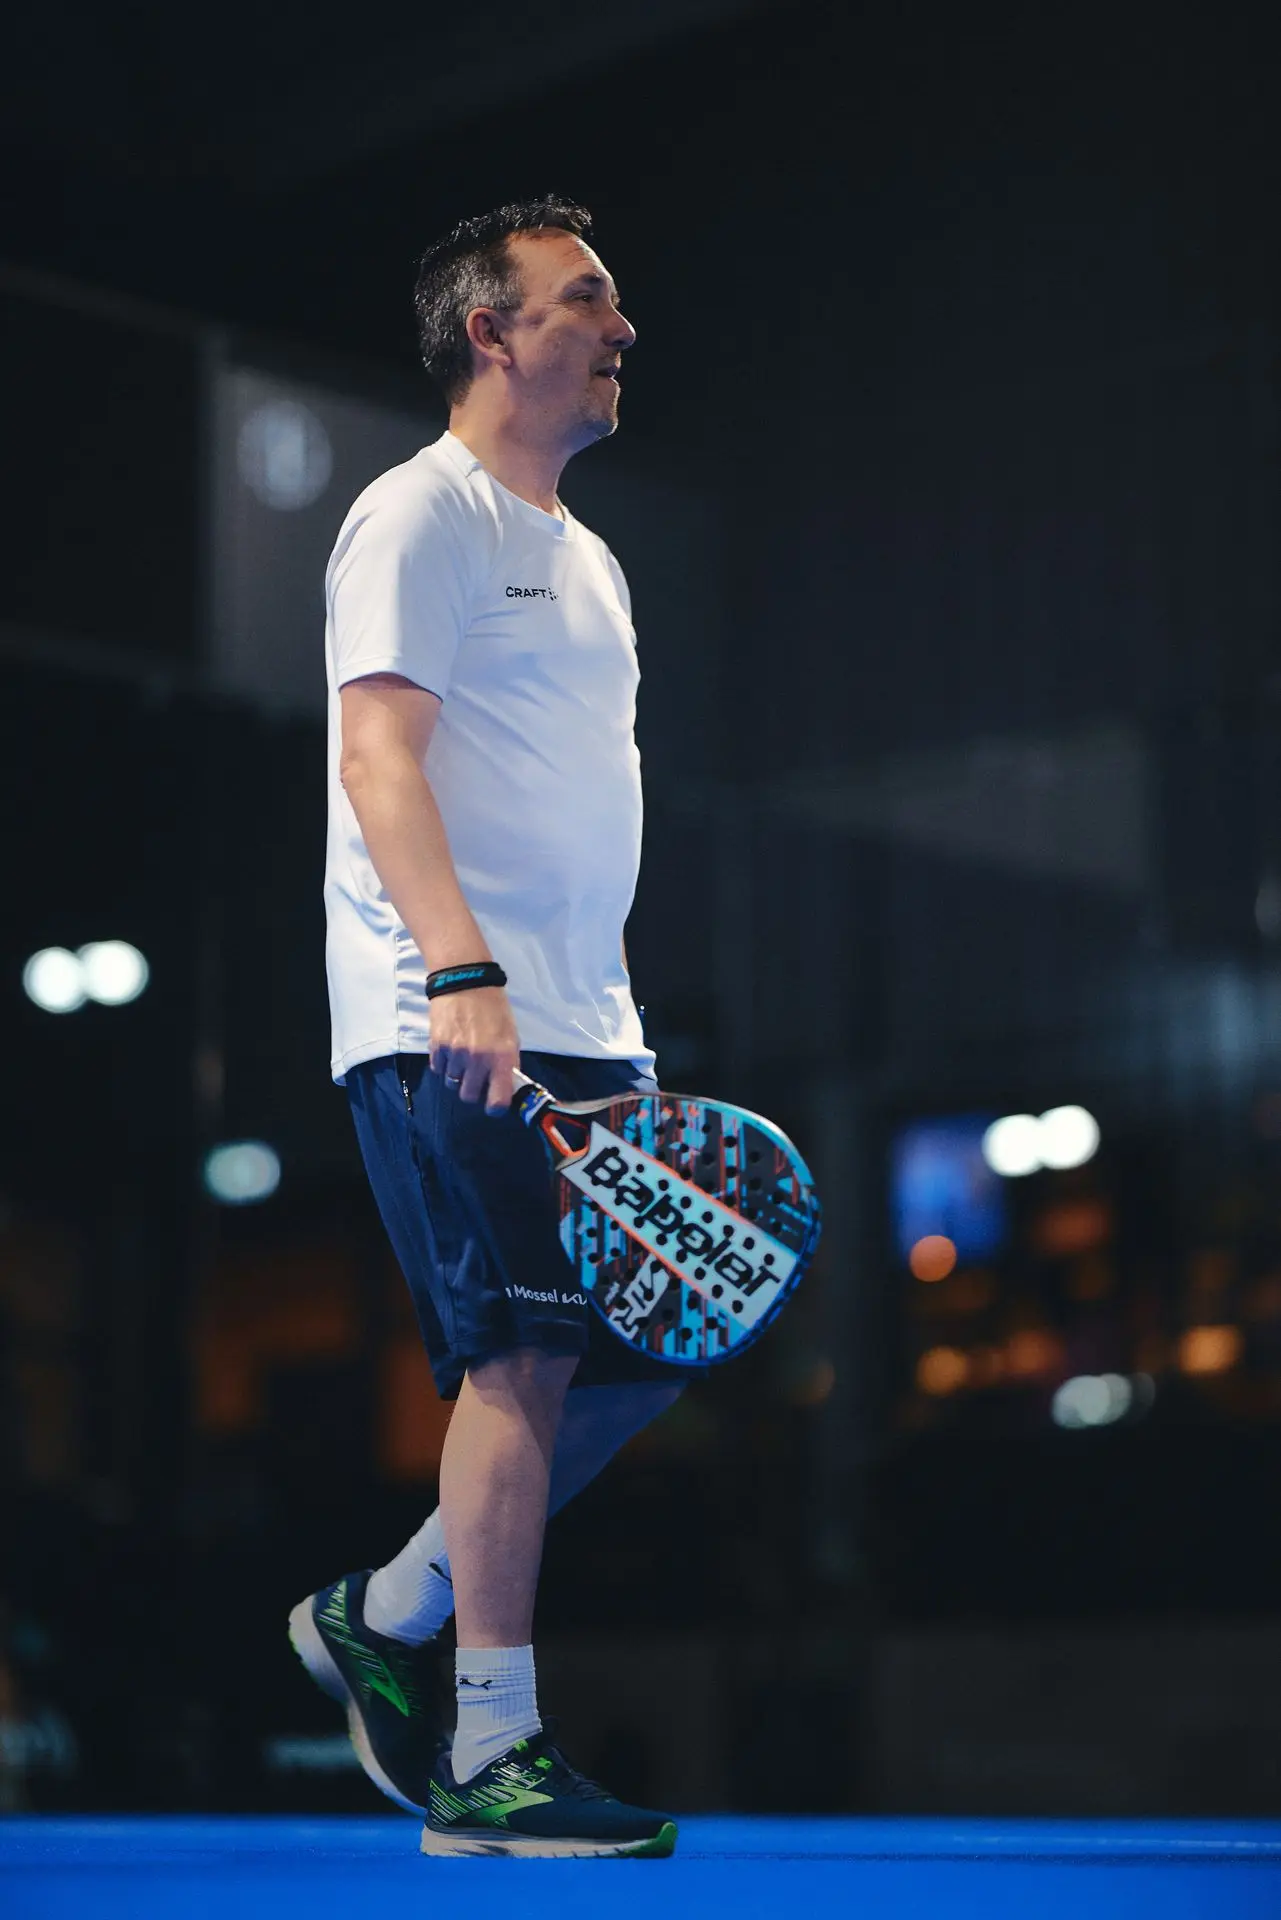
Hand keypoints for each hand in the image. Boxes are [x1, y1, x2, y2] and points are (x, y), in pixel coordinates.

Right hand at [428, 986, 520, 1115]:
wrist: (465, 981)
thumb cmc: (493, 1008)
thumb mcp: (510, 1035)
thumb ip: (507, 1062)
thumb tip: (505, 1086)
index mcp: (502, 1057)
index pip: (498, 1101)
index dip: (495, 1107)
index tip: (494, 1103)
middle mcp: (478, 1060)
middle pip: (468, 1096)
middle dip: (472, 1089)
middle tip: (476, 1076)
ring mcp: (455, 1054)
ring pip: (452, 1083)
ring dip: (457, 1075)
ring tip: (463, 1056)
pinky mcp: (437, 1046)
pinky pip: (438, 1069)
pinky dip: (444, 1064)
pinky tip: (451, 1048)